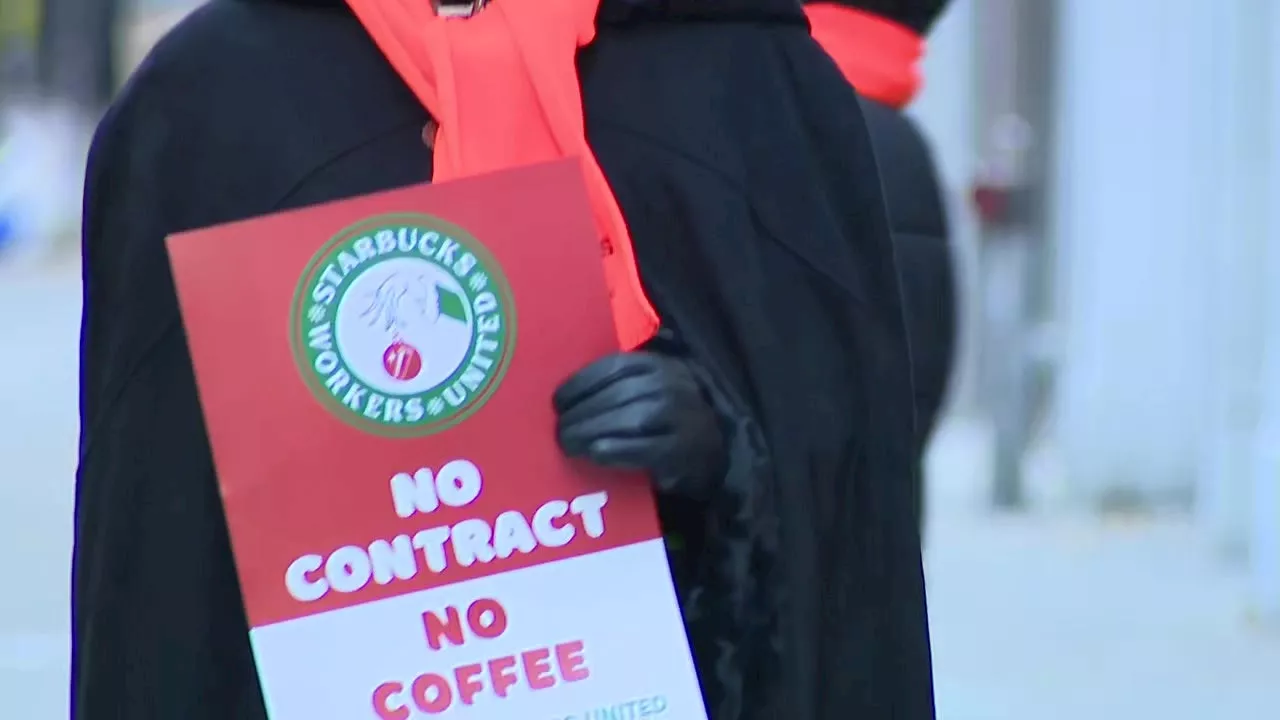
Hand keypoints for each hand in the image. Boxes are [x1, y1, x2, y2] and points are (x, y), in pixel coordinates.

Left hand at [553, 351, 724, 492]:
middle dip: (582, 413)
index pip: (614, 367)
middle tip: (560, 430)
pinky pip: (643, 449)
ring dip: (592, 432)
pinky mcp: (681, 451)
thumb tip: (564, 397)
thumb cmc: (665, 416)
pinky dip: (615, 450)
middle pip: (617, 395)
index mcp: (658, 364)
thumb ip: (616, 384)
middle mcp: (672, 385)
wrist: (711, 448)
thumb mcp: (649, 387)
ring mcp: (680, 417)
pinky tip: (595, 453)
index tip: (558, 401)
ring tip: (569, 443)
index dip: (581, 383)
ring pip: (629, 419)